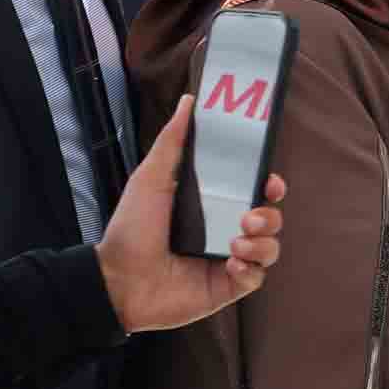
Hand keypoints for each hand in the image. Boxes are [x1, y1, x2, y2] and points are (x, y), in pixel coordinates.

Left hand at [95, 95, 288, 332]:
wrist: (117, 279)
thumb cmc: (132, 227)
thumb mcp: (152, 178)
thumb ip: (173, 141)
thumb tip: (189, 101)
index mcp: (213, 205)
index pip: (256, 191)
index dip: (271, 186)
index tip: (270, 182)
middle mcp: (226, 230)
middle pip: (270, 217)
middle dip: (270, 215)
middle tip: (249, 216)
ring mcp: (229, 259)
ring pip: (270, 247)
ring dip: (262, 243)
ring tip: (235, 244)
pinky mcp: (228, 286)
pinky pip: (257, 277)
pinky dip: (251, 269)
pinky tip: (231, 264)